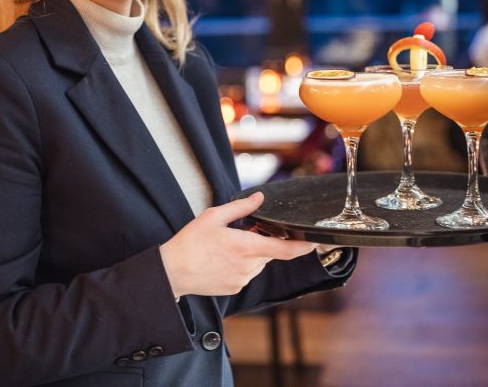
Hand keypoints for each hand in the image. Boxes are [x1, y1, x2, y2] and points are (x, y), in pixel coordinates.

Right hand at [159, 192, 315, 297]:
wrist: (173, 272)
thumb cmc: (190, 243)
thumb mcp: (213, 216)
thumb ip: (241, 208)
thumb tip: (259, 197)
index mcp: (246, 246)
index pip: (284, 249)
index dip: (303, 246)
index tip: (314, 242)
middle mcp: (248, 266)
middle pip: (268, 252)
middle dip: (262, 241)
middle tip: (242, 232)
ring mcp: (242, 279)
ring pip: (258, 263)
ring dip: (251, 253)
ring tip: (226, 246)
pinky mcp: (235, 288)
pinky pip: (246, 273)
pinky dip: (241, 264)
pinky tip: (221, 259)